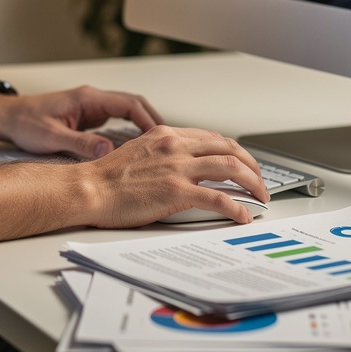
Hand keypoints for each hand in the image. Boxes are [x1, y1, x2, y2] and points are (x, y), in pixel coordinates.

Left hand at [0, 85, 162, 157]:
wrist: (6, 117)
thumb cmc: (25, 123)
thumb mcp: (51, 137)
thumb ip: (79, 144)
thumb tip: (107, 152)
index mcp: (87, 98)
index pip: (127, 103)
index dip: (147, 119)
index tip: (161, 136)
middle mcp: (92, 99)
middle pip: (133, 104)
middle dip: (152, 120)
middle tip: (169, 141)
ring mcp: (90, 107)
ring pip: (126, 111)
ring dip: (143, 124)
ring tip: (159, 145)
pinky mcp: (87, 116)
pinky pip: (116, 120)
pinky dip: (131, 129)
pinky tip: (138, 146)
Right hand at [77, 125, 268, 226]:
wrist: (89, 188)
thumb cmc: (107, 177)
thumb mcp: (138, 150)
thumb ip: (163, 153)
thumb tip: (183, 164)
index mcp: (166, 134)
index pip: (212, 138)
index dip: (234, 152)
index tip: (243, 164)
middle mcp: (176, 146)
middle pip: (229, 149)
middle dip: (252, 166)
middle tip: (260, 182)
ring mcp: (178, 168)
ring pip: (232, 169)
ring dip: (253, 184)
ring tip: (261, 198)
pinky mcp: (177, 192)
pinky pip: (219, 199)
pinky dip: (237, 208)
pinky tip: (243, 216)